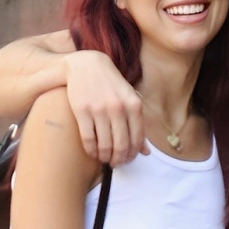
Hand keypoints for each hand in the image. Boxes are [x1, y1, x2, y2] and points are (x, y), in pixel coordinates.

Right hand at [65, 51, 147, 165]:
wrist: (87, 65)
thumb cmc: (111, 85)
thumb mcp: (129, 100)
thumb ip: (138, 125)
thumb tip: (146, 152)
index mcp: (134, 105)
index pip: (136, 139)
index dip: (132, 155)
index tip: (126, 160)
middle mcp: (118, 108)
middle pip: (121, 145)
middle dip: (118, 160)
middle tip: (115, 163)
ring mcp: (100, 109)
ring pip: (104, 145)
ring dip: (105, 157)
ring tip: (104, 159)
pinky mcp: (82, 110)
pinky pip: (88, 139)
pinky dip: (91, 151)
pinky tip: (93, 152)